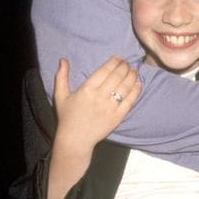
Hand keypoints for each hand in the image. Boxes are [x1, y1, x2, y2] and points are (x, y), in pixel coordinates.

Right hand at [46, 56, 140, 198]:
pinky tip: (138, 84)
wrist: (75, 140)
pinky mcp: (117, 117)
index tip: (119, 58)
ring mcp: (110, 107)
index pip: (104, 71)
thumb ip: (61, 77)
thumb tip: (63, 59)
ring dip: (131, 76)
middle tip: (128, 63)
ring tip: (134, 70)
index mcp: (87, 89)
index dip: (114, 62)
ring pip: (125, 87)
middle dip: (124, 67)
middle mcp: (100, 97)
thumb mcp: (60, 96)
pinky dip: (135, 91)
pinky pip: (129, 101)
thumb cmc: (67, 117)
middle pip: (117, 76)